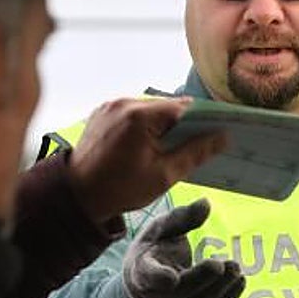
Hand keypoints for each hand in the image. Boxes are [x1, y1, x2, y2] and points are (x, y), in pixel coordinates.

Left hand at [67, 97, 225, 223]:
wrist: (76, 195)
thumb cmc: (120, 189)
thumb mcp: (164, 175)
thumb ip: (194, 153)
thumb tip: (223, 138)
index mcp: (141, 116)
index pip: (184, 108)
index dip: (204, 119)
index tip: (218, 131)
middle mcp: (125, 102)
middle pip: (166, 107)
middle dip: (183, 123)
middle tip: (196, 143)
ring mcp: (111, 105)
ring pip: (149, 109)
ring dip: (162, 123)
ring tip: (170, 146)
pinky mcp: (102, 112)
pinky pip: (132, 113)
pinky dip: (144, 124)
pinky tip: (148, 143)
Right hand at [122, 198, 244, 297]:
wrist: (146, 290)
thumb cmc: (155, 252)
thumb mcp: (160, 230)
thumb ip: (182, 217)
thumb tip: (206, 203)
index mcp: (142, 270)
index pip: (148, 276)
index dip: (158, 278)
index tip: (171, 277)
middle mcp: (155, 296)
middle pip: (179, 293)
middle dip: (203, 280)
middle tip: (226, 265)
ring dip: (220, 289)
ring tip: (236, 269)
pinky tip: (239, 282)